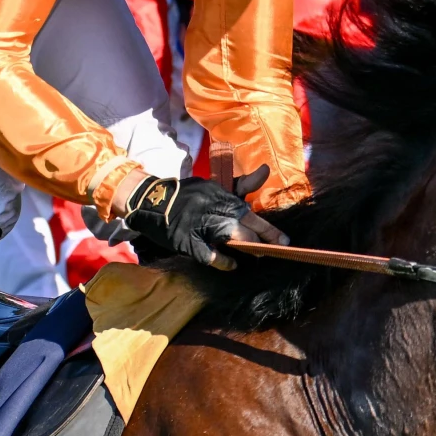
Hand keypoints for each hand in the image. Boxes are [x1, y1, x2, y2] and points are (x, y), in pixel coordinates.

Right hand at [123, 170, 288, 270]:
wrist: (150, 201)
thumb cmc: (188, 196)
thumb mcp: (213, 187)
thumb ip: (241, 185)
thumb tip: (266, 171)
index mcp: (217, 193)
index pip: (247, 211)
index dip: (267, 228)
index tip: (285, 241)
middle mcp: (210, 207)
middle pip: (242, 223)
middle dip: (263, 239)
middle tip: (276, 249)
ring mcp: (197, 224)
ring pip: (229, 236)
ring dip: (246, 248)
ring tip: (258, 254)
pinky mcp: (186, 240)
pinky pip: (209, 255)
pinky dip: (223, 261)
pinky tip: (232, 264)